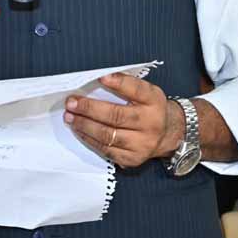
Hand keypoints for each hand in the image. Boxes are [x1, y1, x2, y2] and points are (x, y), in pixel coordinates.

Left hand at [63, 73, 184, 167]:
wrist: (167, 134)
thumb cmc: (150, 108)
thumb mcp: (146, 91)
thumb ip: (127, 84)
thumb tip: (98, 79)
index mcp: (154, 101)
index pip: (136, 90)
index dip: (118, 83)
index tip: (101, 78)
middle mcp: (150, 124)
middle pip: (116, 116)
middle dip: (89, 109)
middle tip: (71, 103)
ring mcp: (142, 144)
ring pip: (107, 135)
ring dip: (84, 125)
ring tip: (70, 117)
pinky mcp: (132, 159)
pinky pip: (106, 150)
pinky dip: (89, 139)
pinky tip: (79, 130)